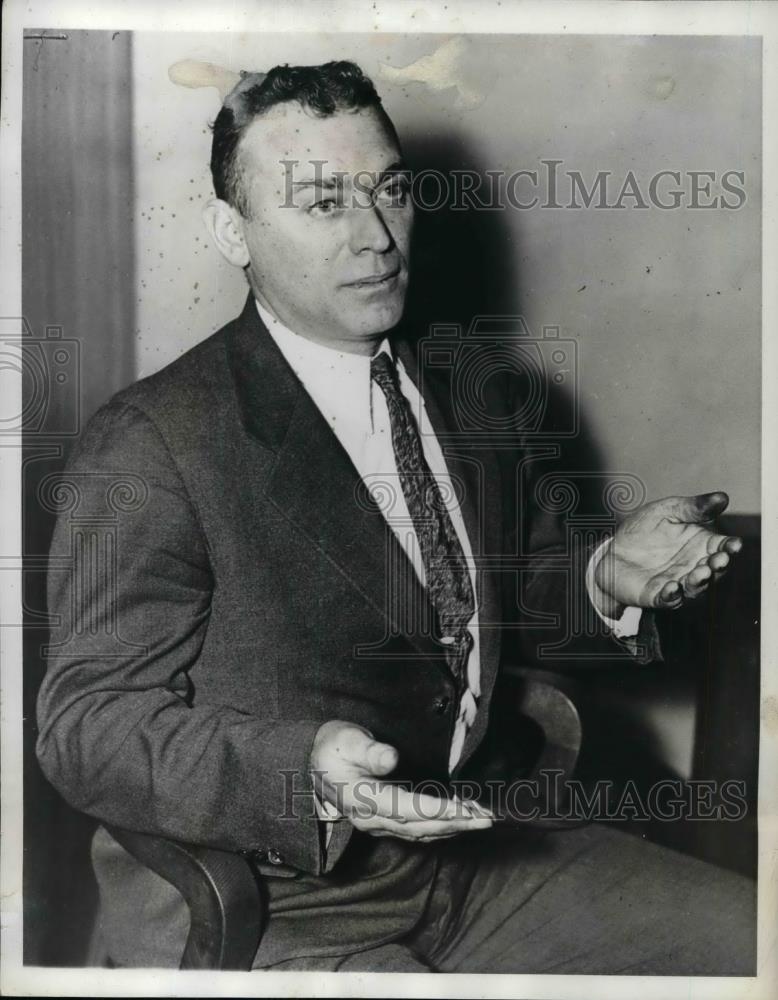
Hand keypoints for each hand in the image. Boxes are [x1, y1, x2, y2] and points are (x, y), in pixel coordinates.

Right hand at [310, 720, 492, 841]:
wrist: (315, 764)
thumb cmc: (332, 747)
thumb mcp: (345, 740)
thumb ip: (368, 750)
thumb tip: (391, 759)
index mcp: (361, 799)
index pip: (406, 808)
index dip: (437, 809)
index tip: (465, 808)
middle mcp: (370, 819)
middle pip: (419, 826)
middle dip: (455, 823)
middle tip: (486, 819)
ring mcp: (377, 824)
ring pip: (420, 832)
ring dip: (452, 828)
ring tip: (481, 820)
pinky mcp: (383, 822)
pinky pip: (416, 831)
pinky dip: (440, 828)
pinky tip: (458, 822)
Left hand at [593, 491, 741, 615]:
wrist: (612, 549)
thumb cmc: (644, 529)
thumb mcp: (668, 510)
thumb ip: (694, 507)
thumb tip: (722, 498)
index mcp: (700, 545)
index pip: (722, 547)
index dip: (730, 547)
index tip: (734, 544)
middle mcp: (693, 566)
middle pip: (713, 570)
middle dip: (719, 565)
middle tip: (721, 559)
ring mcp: (677, 582)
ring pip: (695, 587)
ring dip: (700, 582)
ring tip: (702, 572)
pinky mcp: (657, 596)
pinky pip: (668, 599)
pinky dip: (672, 595)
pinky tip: (673, 587)